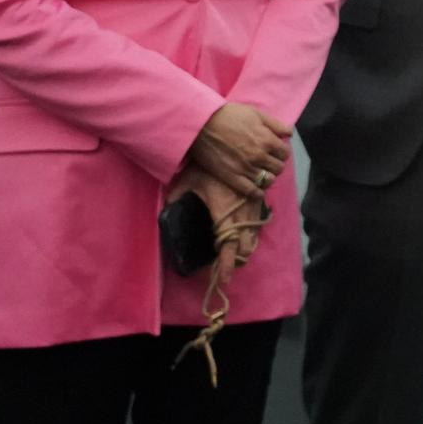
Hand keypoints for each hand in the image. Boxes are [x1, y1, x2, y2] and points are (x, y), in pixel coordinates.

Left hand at [166, 167, 260, 287]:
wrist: (234, 144)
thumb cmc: (207, 164)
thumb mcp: (187, 181)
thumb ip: (175, 197)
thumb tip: (164, 209)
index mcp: (224, 215)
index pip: (229, 247)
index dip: (227, 265)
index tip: (224, 279)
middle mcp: (242, 214)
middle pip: (246, 247)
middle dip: (238, 259)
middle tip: (226, 267)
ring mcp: (253, 207)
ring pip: (254, 236)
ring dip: (245, 247)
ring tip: (235, 254)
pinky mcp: (258, 200)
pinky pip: (258, 223)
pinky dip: (251, 233)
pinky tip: (243, 234)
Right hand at [189, 103, 290, 199]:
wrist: (202, 124)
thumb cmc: (229, 115)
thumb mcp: (256, 114)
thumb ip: (276, 124)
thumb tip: (289, 134)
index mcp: (267, 140)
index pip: (285, 153)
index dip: (281, 152)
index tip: (275, 151)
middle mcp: (259, 156)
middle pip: (278, 168)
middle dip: (276, 164)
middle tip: (268, 161)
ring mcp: (246, 168)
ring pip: (268, 180)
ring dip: (268, 177)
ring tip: (262, 172)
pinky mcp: (232, 177)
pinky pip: (251, 191)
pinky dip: (257, 193)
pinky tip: (258, 190)